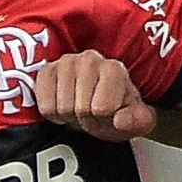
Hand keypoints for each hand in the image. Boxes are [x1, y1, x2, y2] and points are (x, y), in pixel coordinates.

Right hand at [32, 50, 156, 141]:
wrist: (99, 103)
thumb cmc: (118, 111)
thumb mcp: (137, 121)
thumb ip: (136, 122)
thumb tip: (120, 120)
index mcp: (114, 70)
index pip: (102, 108)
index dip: (104, 121)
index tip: (108, 116)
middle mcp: (90, 59)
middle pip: (80, 109)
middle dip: (86, 120)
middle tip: (92, 116)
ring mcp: (66, 62)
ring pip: (61, 108)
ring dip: (69, 117)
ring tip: (78, 110)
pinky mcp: (46, 71)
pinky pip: (43, 103)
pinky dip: (51, 112)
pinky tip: (62, 106)